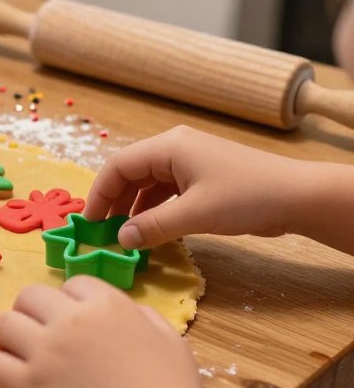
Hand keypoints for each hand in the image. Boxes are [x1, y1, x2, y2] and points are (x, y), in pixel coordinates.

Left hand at [0, 276, 205, 387]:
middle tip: (39, 337)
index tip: (74, 323)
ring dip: (7, 337)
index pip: (71, 283)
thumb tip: (130, 311)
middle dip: (32, 313)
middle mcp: (70, 319)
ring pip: (3, 323)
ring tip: (18, 355)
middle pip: (29, 295)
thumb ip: (144, 317)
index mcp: (106, 304)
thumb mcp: (170, 340)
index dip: (70, 302)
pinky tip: (6, 377)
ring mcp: (45, 351)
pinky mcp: (27, 385)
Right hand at [84, 126, 300, 249]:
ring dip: (135, 209)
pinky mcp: (202, 177)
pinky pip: (166, 191)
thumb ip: (154, 227)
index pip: (118, 166)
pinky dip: (155, 210)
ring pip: (148, 183)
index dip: (99, 194)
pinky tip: (153, 231)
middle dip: (115, 202)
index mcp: (169, 146)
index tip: (90, 224)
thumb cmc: (247, 197)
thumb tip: (121, 240)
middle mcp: (175, 148)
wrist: (299, 197)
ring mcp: (189, 162)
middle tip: (104, 233)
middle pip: (130, 173)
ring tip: (126, 236)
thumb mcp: (196, 214)